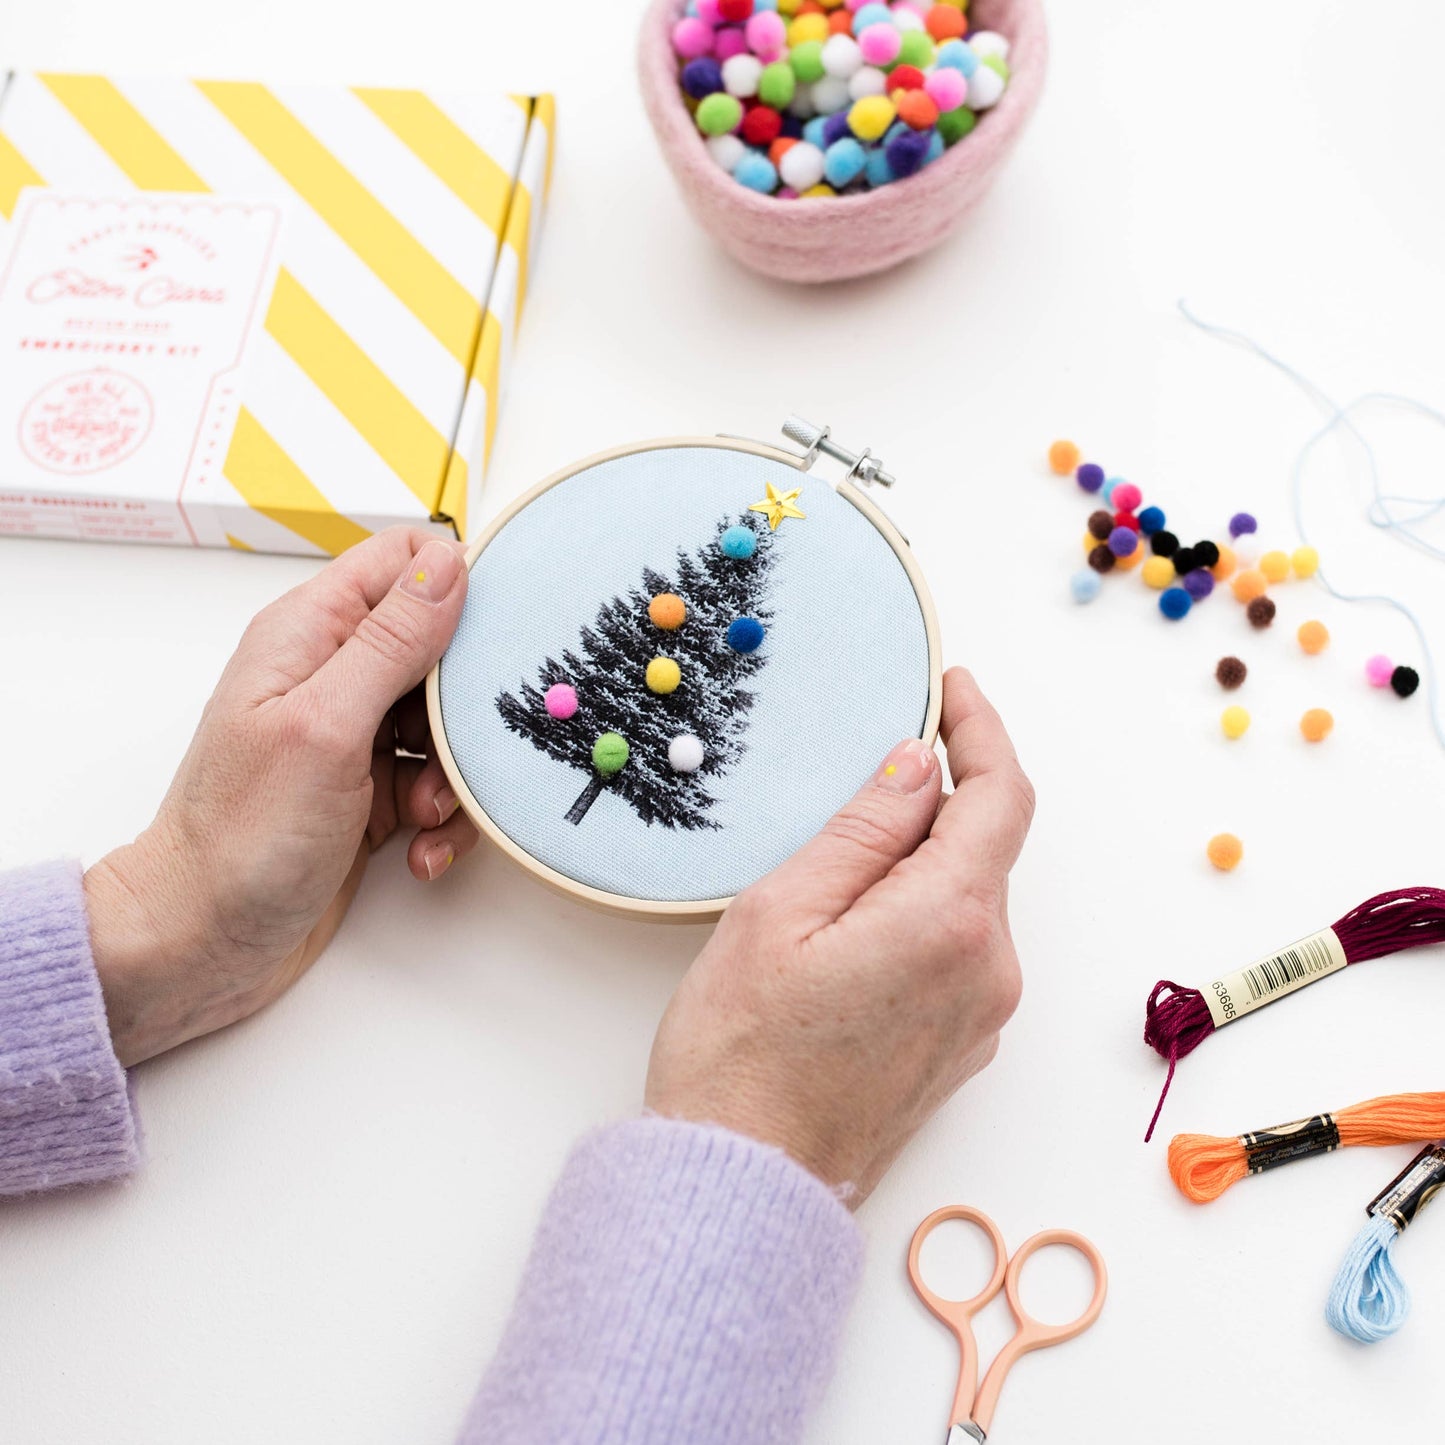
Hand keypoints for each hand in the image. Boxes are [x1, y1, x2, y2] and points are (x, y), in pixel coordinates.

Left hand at [84, 528, 477, 1065]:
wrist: (204, 943)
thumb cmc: (242, 837)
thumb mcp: (326, 726)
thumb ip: (392, 642)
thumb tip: (449, 563)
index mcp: (310, 634)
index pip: (402, 560)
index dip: (457, 584)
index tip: (493, 637)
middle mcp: (334, 674)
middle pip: (441, 646)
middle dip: (465, 703)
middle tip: (457, 747)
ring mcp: (355, 735)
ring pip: (450, 721)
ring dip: (456, 773)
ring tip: (425, 814)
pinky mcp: (373, 791)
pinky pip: (440, 782)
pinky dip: (444, 817)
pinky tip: (421, 850)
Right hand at [645, 668, 1032, 1203]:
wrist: (747, 1185)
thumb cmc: (742, 1054)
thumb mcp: (783, 910)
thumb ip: (864, 829)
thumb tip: (919, 764)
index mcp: (949, 921)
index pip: (999, 795)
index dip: (980, 730)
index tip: (953, 689)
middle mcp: (988, 969)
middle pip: (983, 847)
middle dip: (933, 800)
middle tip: (858, 777)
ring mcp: (981, 1015)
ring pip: (966, 898)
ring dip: (918, 862)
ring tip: (830, 877)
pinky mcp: (962, 1047)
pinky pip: (957, 949)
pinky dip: (920, 912)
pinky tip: (851, 930)